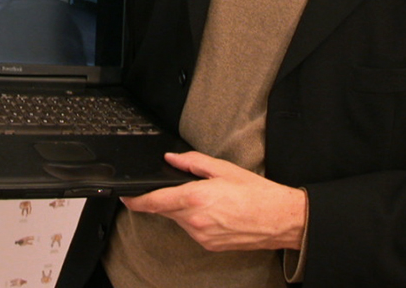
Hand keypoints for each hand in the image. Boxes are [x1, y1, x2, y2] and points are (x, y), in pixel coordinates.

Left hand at [120, 151, 305, 251]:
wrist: (278, 219)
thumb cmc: (256, 193)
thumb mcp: (223, 169)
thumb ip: (192, 162)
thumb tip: (172, 159)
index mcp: (195, 198)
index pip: (155, 201)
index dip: (136, 200)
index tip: (126, 196)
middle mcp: (194, 220)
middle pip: (165, 210)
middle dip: (166, 199)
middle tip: (183, 187)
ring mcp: (201, 236)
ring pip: (179, 220)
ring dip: (183, 209)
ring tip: (208, 198)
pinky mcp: (208, 245)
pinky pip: (192, 230)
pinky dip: (195, 219)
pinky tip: (214, 212)